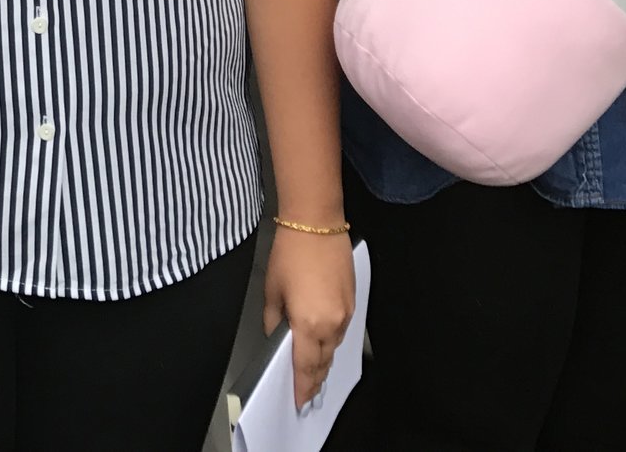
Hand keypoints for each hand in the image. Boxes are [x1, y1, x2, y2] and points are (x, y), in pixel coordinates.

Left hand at [262, 227, 355, 409]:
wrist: (317, 224)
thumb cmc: (290, 254)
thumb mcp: (272, 290)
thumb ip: (274, 321)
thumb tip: (278, 337)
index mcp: (309, 324)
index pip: (306, 367)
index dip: (303, 387)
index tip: (300, 401)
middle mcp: (332, 324)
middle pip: (324, 361)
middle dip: (314, 378)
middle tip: (307, 393)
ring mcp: (346, 313)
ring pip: (334, 347)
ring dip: (323, 360)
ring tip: (313, 372)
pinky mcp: (352, 301)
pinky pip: (341, 330)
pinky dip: (331, 341)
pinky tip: (323, 343)